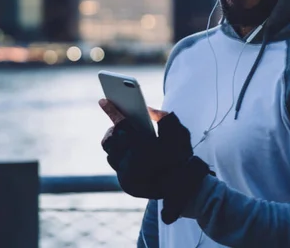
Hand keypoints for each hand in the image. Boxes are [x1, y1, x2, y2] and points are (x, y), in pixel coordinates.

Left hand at [99, 99, 213, 223]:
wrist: (186, 191)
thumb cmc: (183, 158)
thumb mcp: (179, 132)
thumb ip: (163, 116)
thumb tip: (147, 110)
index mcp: (142, 149)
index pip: (121, 124)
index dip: (112, 110)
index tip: (103, 100)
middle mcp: (130, 164)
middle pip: (111, 140)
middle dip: (114, 129)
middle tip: (119, 120)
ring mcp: (126, 176)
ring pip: (111, 153)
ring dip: (116, 143)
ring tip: (121, 133)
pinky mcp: (126, 185)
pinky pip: (116, 166)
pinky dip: (120, 156)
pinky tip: (126, 149)